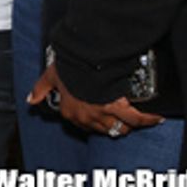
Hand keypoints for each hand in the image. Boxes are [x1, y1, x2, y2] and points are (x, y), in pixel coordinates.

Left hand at [28, 63, 162, 137]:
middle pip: (103, 129)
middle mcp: (86, 117)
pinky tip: (155, 118)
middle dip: (112, 125)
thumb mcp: (49, 76)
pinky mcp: (118, 107)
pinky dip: (147, 119)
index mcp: (69, 111)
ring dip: (129, 126)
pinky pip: (136, 118)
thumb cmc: (66, 66)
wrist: (82, 58)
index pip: (83, 123)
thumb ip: (41, 88)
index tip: (100, 114)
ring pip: (120, 128)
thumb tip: (31, 100)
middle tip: (120, 119)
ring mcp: (102, 114)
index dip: (93, 119)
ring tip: (137, 121)